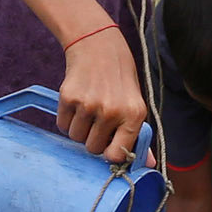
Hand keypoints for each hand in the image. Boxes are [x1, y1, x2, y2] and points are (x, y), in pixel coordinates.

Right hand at [56, 24, 147, 164]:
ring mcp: (88, 104)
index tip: (109, 146)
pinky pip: (62, 126)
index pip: (117, 155)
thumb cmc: (119, 80)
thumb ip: (138, 136)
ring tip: (88, 109)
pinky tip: (77, 102)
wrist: (98, 46)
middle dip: (94, 139)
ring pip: (76, 138)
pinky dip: (67, 119)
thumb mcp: (135, 105)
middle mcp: (111, 111)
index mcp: (133, 115)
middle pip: (93, 149)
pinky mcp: (68, 98)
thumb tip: (149, 164)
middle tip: (99, 120)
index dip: (110, 154)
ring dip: (80, 129)